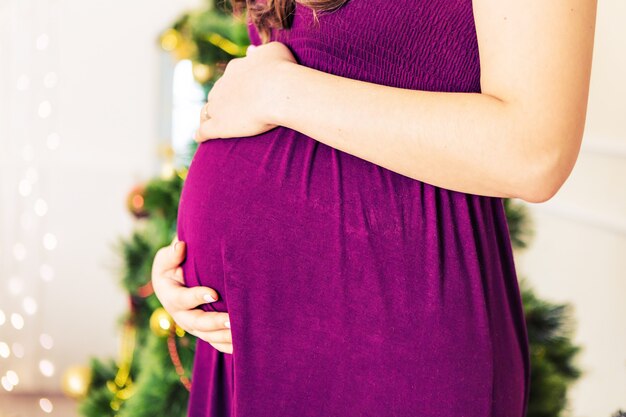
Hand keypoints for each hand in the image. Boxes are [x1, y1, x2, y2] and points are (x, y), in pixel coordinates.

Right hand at [151, 236, 232, 353]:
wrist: (177, 280)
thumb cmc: (174, 265)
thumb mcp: (167, 258)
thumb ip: (172, 254)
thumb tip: (180, 246)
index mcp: (170, 296)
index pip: (182, 299)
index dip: (197, 297)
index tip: (214, 294)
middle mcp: (180, 315)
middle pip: (196, 323)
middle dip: (214, 323)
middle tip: (232, 321)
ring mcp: (192, 326)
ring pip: (208, 336)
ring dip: (224, 336)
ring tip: (241, 335)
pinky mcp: (203, 332)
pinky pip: (215, 342)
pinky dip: (228, 346)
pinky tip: (243, 346)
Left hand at [194, 41, 297, 142]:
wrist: (278, 90)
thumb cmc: (281, 69)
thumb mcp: (274, 50)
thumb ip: (261, 52)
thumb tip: (252, 51)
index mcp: (235, 69)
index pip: (231, 76)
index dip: (236, 84)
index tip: (244, 89)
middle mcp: (222, 85)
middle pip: (217, 93)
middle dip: (220, 99)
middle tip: (229, 108)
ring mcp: (218, 106)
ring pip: (207, 111)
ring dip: (207, 116)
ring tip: (208, 122)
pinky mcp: (219, 125)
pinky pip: (205, 131)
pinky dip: (201, 134)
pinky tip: (198, 138)